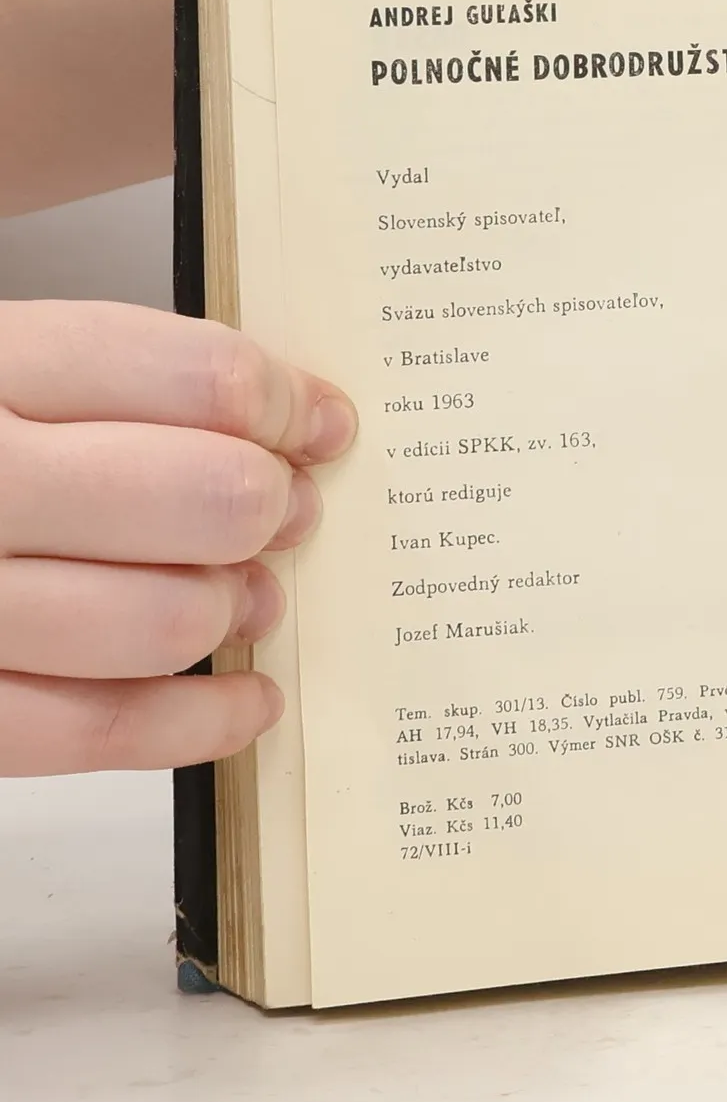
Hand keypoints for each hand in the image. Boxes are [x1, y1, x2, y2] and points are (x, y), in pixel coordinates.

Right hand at [0, 301, 355, 774]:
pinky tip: (249, 698)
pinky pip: (102, 730)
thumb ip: (130, 383)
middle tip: (286, 513)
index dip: (285, 403)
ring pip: (163, 619)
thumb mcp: (2, 370)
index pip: (194, 375)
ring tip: (250, 597)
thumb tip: (302, 420)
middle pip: (202, 497)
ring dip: (237, 610)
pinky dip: (203, 721)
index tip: (320, 424)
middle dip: (272, 509)